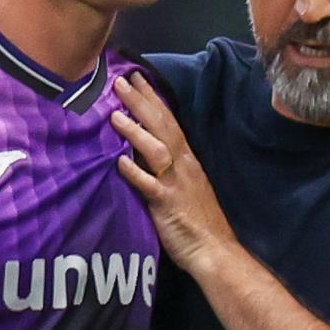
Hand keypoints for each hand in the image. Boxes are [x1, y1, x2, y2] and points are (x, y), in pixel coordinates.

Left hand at [109, 72, 235, 273]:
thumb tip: (139, 149)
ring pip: (156, 149)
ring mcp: (176, 184)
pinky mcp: (168, 204)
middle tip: (121, 81)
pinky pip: (149, 185)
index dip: (153, 99)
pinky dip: (134, 172)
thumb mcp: (183, 186)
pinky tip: (118, 162)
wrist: (215, 251)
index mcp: (187, 159)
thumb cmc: (198, 221)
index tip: (137, 78)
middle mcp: (183, 165)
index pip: (169, 121)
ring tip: (114, 115)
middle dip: (142, 102)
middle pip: (162, 126)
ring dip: (136, 131)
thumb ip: (164, 167)